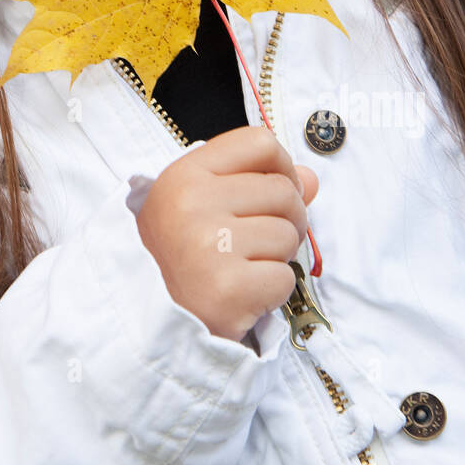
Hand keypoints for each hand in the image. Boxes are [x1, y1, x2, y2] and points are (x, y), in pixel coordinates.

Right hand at [134, 124, 318, 341]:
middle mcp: (192, 204)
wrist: (154, 322)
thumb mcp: (206, 204)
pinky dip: (273, 291)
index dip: (280, 167)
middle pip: (284, 190)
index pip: (260, 142)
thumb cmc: (185, 257)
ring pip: (288, 235)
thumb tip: (310, 179)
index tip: (270, 192)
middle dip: (285, 219)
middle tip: (255, 242)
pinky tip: (243, 294)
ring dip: (278, 257)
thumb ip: (258, 183)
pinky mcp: (227, 289)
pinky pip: (285, 278)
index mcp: (185, 174)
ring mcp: (208, 246)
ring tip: (244, 268)